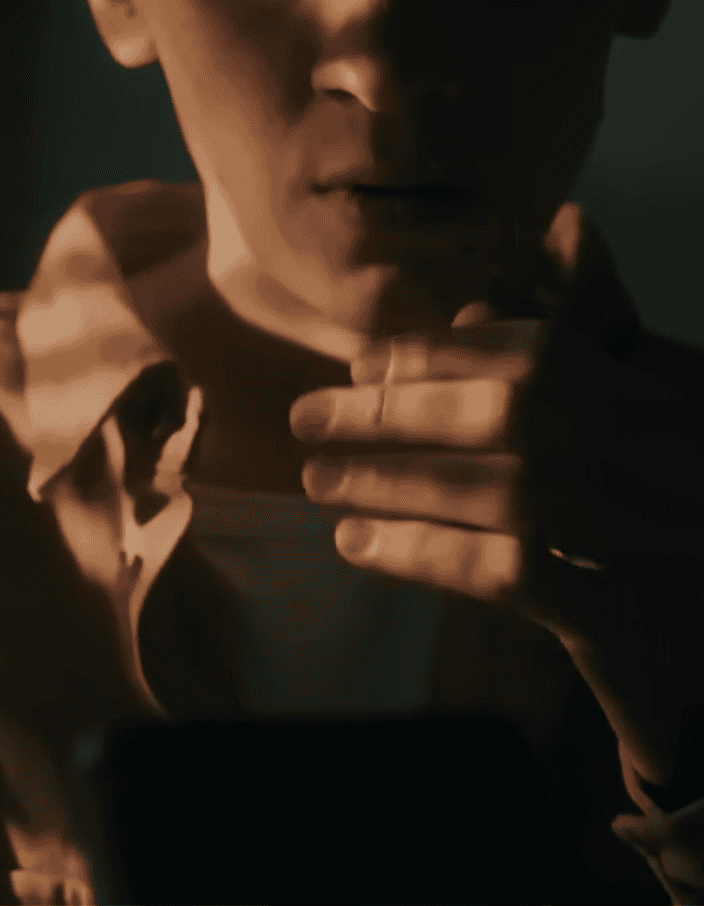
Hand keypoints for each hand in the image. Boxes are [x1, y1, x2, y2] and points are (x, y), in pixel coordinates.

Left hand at [289, 310, 703, 792]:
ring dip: (397, 481)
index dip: (442, 352)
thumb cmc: (643, 539)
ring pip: (506, 491)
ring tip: (318, 480)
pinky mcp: (621, 619)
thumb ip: (544, 380)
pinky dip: (426, 552)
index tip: (362, 364)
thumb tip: (463, 313)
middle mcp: (658, 459)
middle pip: (514, 413)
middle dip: (399, 411)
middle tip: (307, 416)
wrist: (700, 658)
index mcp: (647, 408)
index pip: (539, 354)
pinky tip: (358, 544)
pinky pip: (514, 574)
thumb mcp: (607, 447)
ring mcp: (645, 539)